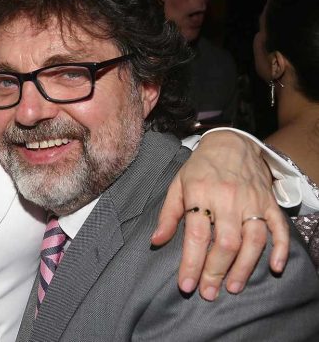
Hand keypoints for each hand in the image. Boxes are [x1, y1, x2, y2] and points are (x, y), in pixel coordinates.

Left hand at [151, 131, 288, 300]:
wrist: (231, 143)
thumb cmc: (200, 167)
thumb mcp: (177, 185)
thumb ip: (168, 215)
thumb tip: (156, 241)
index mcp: (200, 194)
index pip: (196, 235)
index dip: (192, 262)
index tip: (187, 284)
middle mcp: (227, 199)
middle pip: (226, 242)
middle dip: (216, 271)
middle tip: (208, 292)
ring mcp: (252, 201)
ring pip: (253, 240)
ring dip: (244, 267)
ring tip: (232, 287)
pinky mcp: (269, 203)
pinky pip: (279, 228)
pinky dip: (280, 249)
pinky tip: (275, 268)